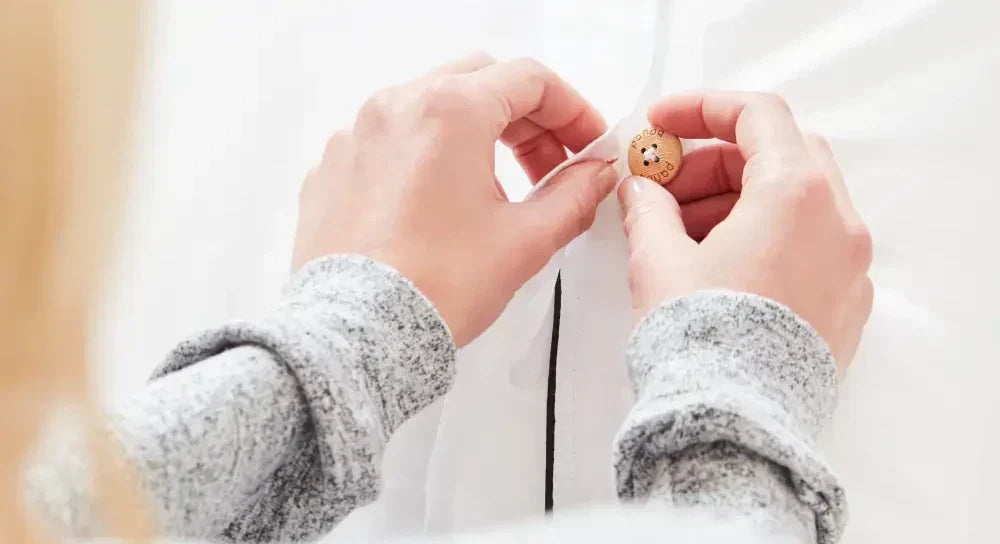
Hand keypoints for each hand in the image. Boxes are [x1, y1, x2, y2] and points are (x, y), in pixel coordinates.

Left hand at [293, 55, 615, 345]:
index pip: (530, 80)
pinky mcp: (333, 167)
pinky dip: (426, 155)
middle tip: (550, 168)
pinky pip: (390, 141)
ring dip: (476, 133)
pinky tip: (440, 204)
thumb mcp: (525, 240)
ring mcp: (357, 134)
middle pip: (480, 81)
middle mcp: (396, 106)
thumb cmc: (436, 285)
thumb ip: (573, 196)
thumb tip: (596, 175)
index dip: (572, 111)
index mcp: (449, 110)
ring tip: (495, 192)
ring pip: (431, 106)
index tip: (587, 146)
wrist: (358, 333)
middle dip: (526, 119)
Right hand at [619, 91, 872, 368]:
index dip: (701, 109)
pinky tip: (718, 265)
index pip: (757, 115)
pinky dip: (766, 235)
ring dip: (738, 199)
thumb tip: (641, 190)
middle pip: (780, 155)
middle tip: (664, 187)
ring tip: (681, 234)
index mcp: (795, 195)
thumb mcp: (656, 261)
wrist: (736, 427)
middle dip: (715, 162)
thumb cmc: (701, 342)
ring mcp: (850, 266)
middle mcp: (838, 223)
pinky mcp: (847, 304)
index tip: (661, 124)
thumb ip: (647, 207)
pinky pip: (810, 244)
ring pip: (797, 200)